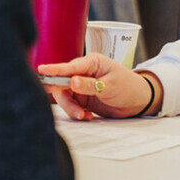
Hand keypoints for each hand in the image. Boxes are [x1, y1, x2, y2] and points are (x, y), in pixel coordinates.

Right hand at [37, 53, 157, 120]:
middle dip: (66, 99)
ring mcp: (80, 86)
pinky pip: (71, 106)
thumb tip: (72, 81)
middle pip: (61, 84)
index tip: (42, 70)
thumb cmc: (128, 87)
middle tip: (76, 111)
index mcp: (92, 62)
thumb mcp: (110, 86)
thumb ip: (90, 85)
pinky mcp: (81, 98)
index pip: (70, 67)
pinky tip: (88, 116)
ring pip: (64, 97)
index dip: (55, 70)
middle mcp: (83, 72)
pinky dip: (76, 113)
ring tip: (84, 115)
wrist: (137, 101)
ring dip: (72, 108)